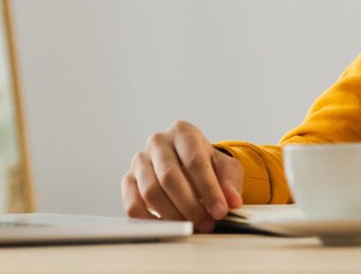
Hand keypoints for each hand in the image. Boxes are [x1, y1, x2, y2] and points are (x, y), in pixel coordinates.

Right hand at [121, 120, 243, 232]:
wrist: (187, 165)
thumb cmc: (207, 164)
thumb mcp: (226, 168)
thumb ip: (230, 183)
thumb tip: (232, 201)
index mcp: (183, 132)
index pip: (195, 161)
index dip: (209, 189)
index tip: (220, 211)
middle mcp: (158, 142)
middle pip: (169, 177)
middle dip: (190, 206)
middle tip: (207, 224)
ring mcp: (140, 160)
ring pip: (150, 191)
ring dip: (172, 215)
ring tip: (191, 227)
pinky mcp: (128, 180)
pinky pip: (133, 204)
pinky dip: (149, 221)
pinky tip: (169, 228)